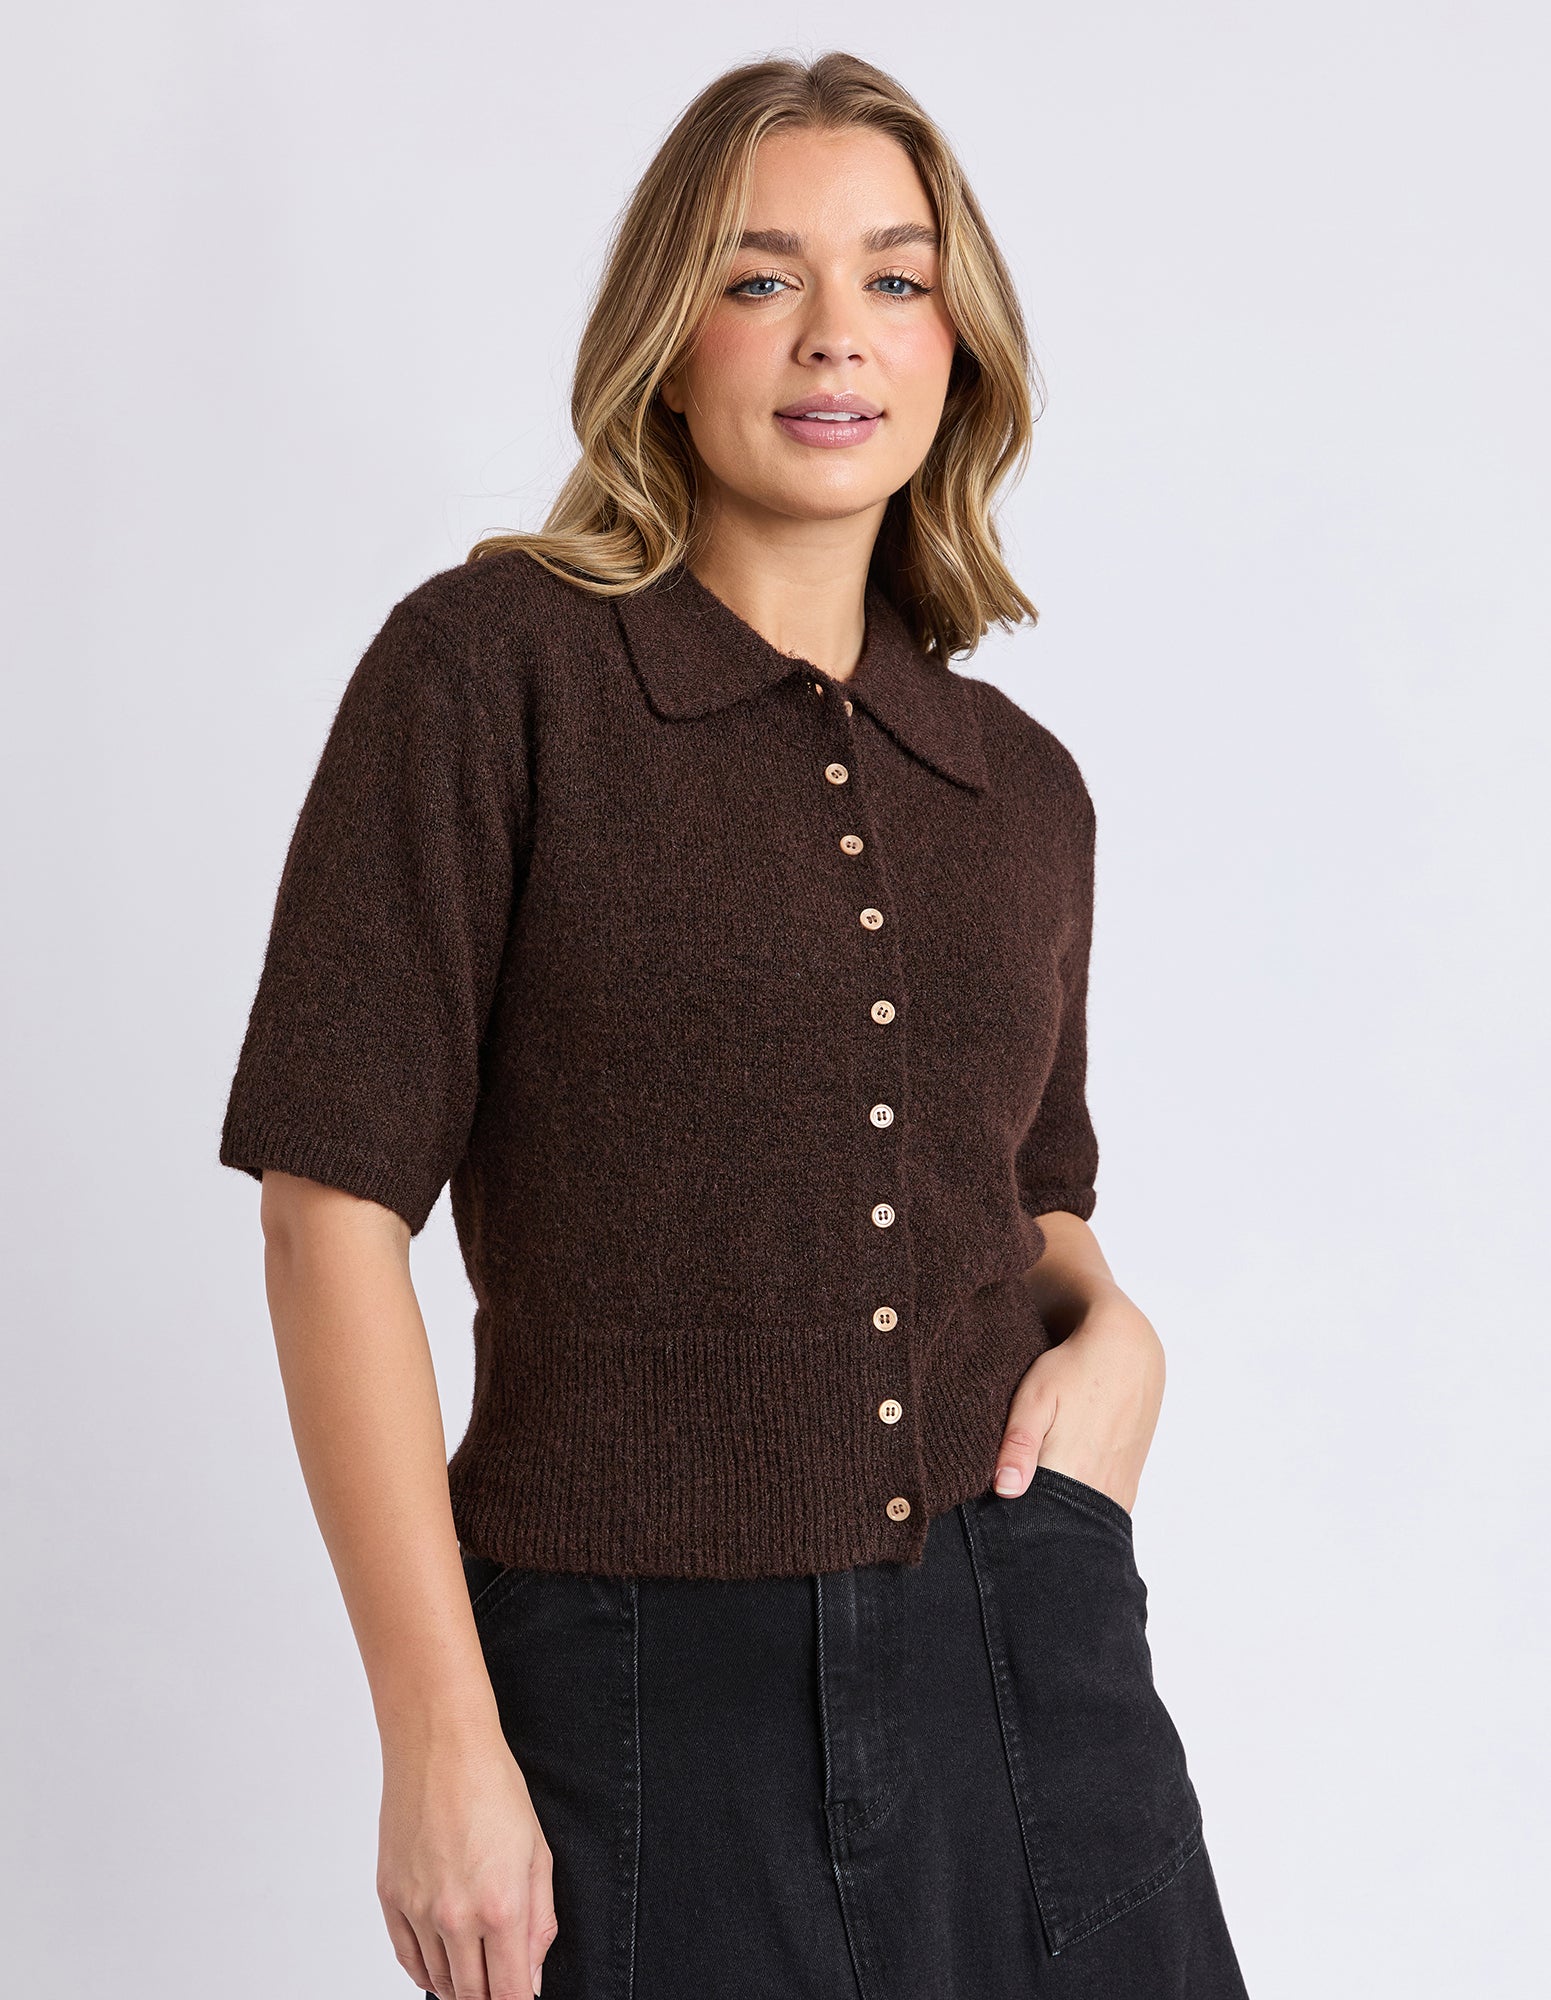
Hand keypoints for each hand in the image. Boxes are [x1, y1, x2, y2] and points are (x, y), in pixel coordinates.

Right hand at [378, 1720, 557, 1997]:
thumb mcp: (537, 1853)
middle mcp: (455, 1916)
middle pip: (471, 1994)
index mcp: (501, 1906)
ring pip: (437, 1981)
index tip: (521, 1999)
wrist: (440, 1745)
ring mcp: (417, 1909)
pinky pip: (406, 1958)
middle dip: (489, 1998)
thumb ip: (539, 1924)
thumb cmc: (493, 1787)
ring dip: (458, 1986)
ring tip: (474, 1970)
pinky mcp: (389, 1897)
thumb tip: (530, 1978)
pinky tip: (440, 1967)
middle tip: (499, 1985)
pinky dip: (425, 1972)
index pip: (508, 1992)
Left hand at [991, 1288, 1164, 1514]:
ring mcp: (1118, 1491)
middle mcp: (1100, 1489)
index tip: (994, 1512)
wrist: (1129, 1352)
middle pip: (1059, 1525)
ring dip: (1057, 1517)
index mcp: (1072, 1472)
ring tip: (1035, 1492)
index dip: (1011, 1522)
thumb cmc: (1075, 1369)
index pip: (1035, 1520)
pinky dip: (1078, 1510)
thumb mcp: (1035, 1396)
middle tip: (1012, 1499)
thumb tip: (1005, 1491)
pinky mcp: (1127, 1486)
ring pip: (1081, 1522)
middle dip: (1033, 1520)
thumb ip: (1018, 1444)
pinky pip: (1098, 1512)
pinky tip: (1061, 1490)